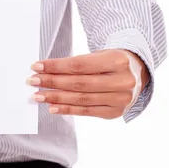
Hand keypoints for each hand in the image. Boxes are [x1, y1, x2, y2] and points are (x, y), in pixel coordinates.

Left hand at [27, 49, 148, 118]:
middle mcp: (122, 81)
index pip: (79, 65)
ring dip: (55, 98)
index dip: (55, 66)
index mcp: (118, 60)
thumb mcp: (99, 55)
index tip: (36, 67)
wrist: (137, 73)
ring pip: (81, 99)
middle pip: (79, 83)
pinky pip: (87, 111)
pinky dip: (67, 109)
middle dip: (52, 82)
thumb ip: (76, 64)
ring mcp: (121, 99)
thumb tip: (45, 72)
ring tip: (38, 96)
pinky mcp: (115, 112)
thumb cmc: (111, 61)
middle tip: (32, 81)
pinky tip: (52, 107)